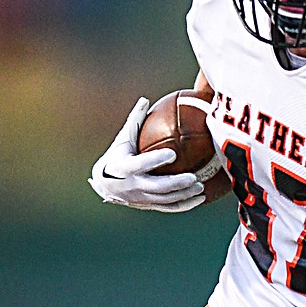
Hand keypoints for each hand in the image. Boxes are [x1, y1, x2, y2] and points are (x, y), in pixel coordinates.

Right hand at [87, 97, 205, 212]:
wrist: (105, 183)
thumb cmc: (119, 154)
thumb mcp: (123, 138)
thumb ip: (135, 120)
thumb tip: (145, 99)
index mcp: (123, 168)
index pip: (140, 164)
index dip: (155, 160)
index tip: (172, 154)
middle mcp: (131, 186)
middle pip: (156, 187)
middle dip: (175, 183)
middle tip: (193, 177)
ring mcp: (139, 199)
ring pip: (164, 200)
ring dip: (183, 195)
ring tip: (200, 187)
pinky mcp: (148, 205)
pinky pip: (168, 207)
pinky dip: (184, 204)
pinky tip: (200, 198)